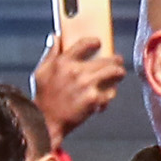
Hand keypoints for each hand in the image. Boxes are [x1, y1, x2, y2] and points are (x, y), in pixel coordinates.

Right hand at [31, 24, 121, 138]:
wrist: (45, 123)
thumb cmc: (43, 97)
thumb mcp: (41, 72)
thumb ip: (50, 53)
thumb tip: (55, 36)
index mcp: (62, 62)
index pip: (85, 43)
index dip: (95, 42)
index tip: (99, 43)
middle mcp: (76, 71)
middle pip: (108, 58)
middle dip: (116, 60)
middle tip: (117, 62)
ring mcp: (86, 85)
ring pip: (115, 72)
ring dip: (119, 74)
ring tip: (118, 75)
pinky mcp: (93, 99)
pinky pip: (110, 93)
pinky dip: (109, 96)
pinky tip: (104, 98)